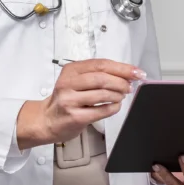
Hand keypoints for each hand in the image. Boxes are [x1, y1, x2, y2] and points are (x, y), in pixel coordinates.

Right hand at [16, 59, 144, 148]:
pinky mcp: (75, 117)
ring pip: (103, 94)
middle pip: (102, 78)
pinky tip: (115, 106)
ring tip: (121, 96)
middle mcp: (68, 83)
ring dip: (118, 95)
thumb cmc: (66, 99)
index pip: (101, 64)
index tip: (136, 72)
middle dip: (121, 82)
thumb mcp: (77, 80)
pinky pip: (101, 111)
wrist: (47, 120)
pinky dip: (113, 107)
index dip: (122, 68)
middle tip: (129, 86)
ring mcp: (70, 100)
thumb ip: (98, 74)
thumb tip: (126, 74)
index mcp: (71, 70)